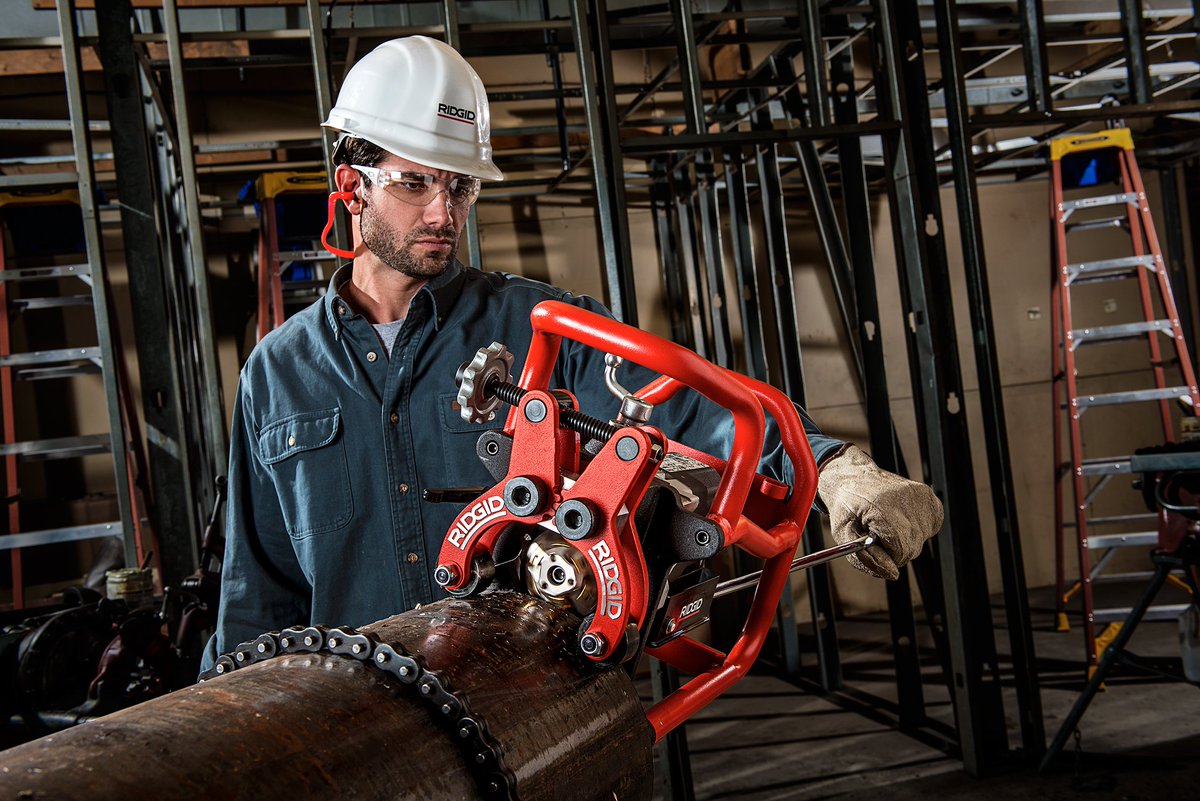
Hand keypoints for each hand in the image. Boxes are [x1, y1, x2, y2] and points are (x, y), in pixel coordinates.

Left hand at [817, 445, 942, 579]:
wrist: (853, 477)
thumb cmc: (847, 506)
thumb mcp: (844, 536)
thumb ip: (866, 559)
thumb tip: (893, 574)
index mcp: (883, 508)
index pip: (901, 551)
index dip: (885, 554)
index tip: (872, 541)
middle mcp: (906, 499)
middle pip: (912, 548)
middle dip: (893, 548)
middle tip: (876, 530)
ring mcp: (921, 497)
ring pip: (921, 541)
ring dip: (903, 538)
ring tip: (885, 522)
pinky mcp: (929, 497)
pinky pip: (929, 528)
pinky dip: (915, 529)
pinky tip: (899, 518)